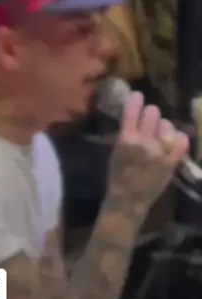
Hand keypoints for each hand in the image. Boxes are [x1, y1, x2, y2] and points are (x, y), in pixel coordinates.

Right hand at [108, 92, 188, 215]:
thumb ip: (126, 133)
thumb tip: (135, 115)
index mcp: (125, 138)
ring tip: (161, 137)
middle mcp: (143, 142)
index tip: (138, 97)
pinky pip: (182, 140)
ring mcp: (159, 151)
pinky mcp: (171, 161)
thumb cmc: (118, 176)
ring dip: (165, 128)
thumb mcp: (116, 151)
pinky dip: (179, 138)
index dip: (136, 99)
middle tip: (151, 123)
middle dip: (152, 115)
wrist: (128, 200)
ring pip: (168, 124)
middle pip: (153, 112)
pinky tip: (174, 142)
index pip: (133, 108)